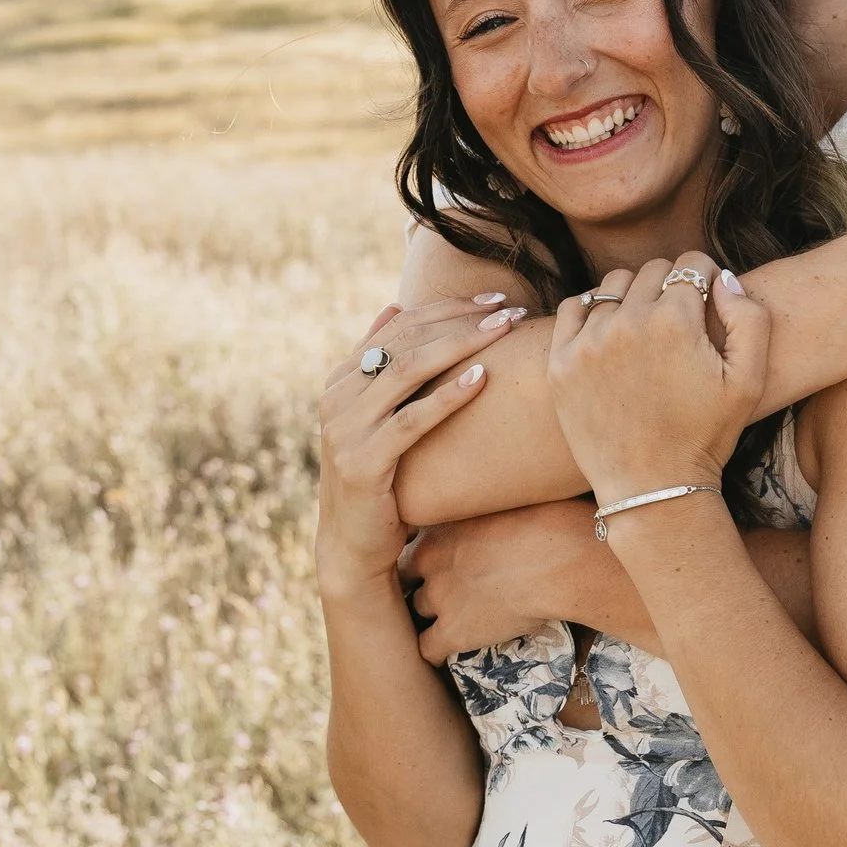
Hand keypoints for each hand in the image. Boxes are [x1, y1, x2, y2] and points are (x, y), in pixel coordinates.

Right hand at [315, 295, 520, 599]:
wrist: (351, 546)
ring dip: (461, 344)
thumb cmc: (376, 479)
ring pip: (409, 371)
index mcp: (340, 381)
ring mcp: (345, 430)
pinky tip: (482, 378)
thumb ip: (378, 366)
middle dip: (461, 321)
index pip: (399, 327)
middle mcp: (336, 399)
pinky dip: (448, 396)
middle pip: (406, 342)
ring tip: (503, 331)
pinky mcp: (362, 463)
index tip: (495, 300)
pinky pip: (412, 420)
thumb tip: (395, 306)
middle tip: (509, 310)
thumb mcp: (371, 418)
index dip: (448, 308)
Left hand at [402, 500, 615, 660]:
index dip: (428, 557)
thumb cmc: (548, 521)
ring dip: (431, 614)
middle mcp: (431, 561)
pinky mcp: (454, 632)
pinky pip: (427, 649)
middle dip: (423, 582)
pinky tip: (450, 649)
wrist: (558, 558)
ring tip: (451, 617)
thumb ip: (489, 511)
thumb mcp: (509, 500)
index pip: (414, 544)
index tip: (445, 561)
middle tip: (446, 588)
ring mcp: (440, 597)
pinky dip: (435, 651)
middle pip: (409, 576)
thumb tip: (503, 509)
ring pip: (417, 610)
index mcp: (443, 527)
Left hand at [547, 253, 767, 505]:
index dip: (706, 279)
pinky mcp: (561, 361)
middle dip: (672, 286)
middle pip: (653, 270)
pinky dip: (593, 311)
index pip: (691, 264)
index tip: (707, 303)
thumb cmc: (706, 435)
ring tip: (646, 329)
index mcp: (675, 320)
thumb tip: (722, 278)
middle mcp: (627, 321)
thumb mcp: (750, 380)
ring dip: (633, 296)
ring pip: (613, 285)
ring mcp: (588, 341)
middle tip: (681, 321)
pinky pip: (574, 308)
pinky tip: (611, 334)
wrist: (652, 488)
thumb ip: (750, 317)